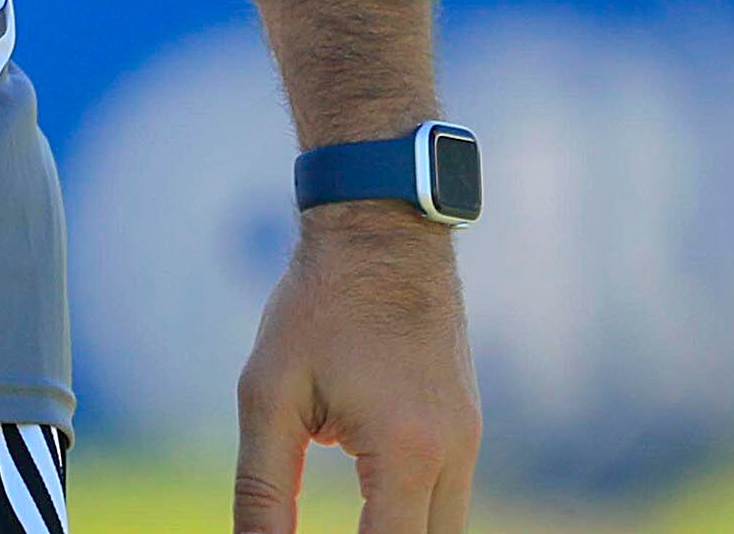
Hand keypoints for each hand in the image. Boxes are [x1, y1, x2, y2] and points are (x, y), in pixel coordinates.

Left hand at [233, 207, 479, 532]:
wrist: (382, 230)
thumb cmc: (317, 305)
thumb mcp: (268, 394)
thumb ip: (263, 487)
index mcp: (407, 451)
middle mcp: (453, 454)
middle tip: (333, 531)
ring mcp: (469, 440)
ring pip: (446, 528)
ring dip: (396, 532)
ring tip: (348, 518)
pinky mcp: (466, 426)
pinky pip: (447, 496)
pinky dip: (410, 511)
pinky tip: (366, 499)